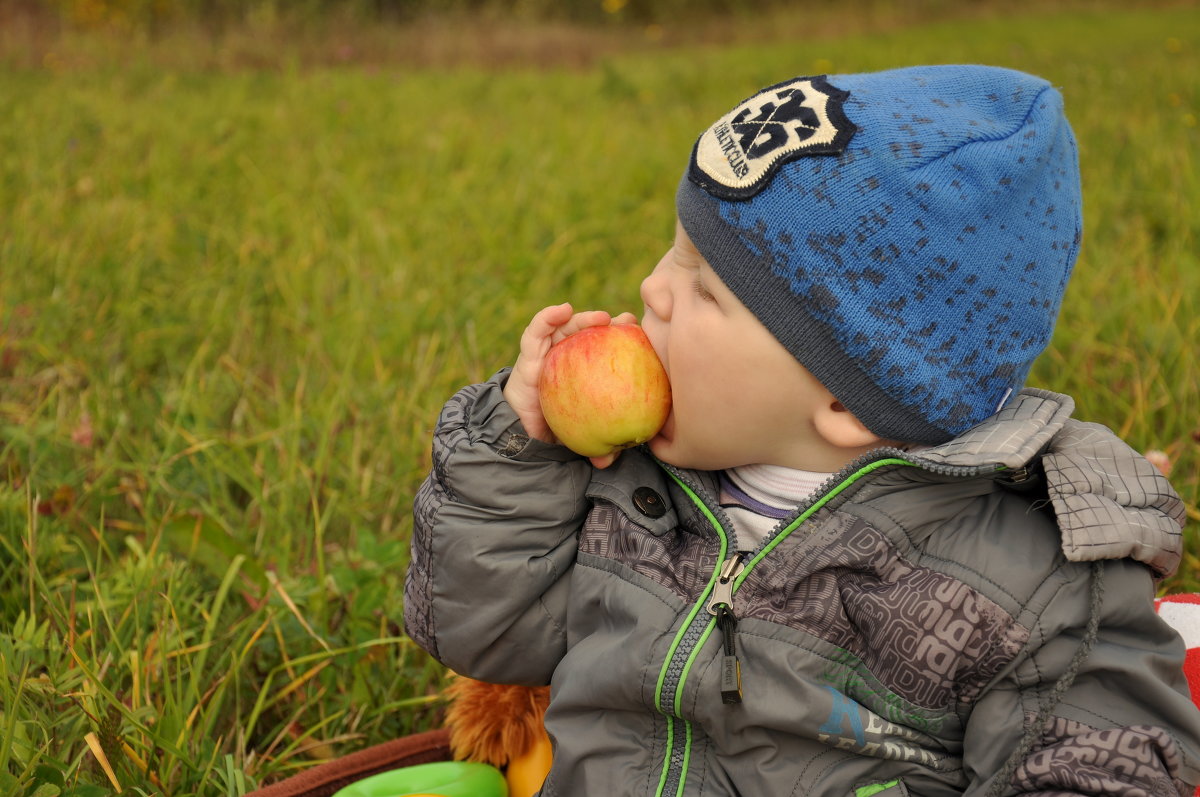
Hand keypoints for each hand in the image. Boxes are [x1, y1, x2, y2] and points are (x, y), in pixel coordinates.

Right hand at [504, 303, 637, 467]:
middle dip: (611, 324)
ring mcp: (549, 352)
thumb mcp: (576, 435)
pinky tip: (563, 309)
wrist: (517, 431)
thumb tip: (608, 462)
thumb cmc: (551, 428)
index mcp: (585, 373)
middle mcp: (569, 358)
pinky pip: (536, 331)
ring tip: (601, 317)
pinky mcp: (528, 353)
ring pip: (568, 327)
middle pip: (592, 334)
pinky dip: (549, 316)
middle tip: (628, 322)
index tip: (645, 336)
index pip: (608, 350)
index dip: (627, 340)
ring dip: (585, 318)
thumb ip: (592, 446)